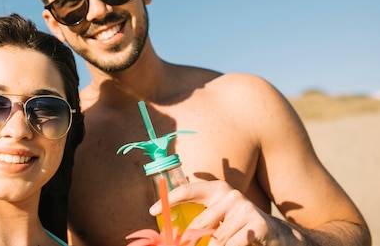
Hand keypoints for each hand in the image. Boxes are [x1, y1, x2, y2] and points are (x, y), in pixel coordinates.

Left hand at [149, 180, 304, 245]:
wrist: (278, 236)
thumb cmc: (240, 228)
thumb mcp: (219, 220)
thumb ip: (201, 220)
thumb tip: (173, 234)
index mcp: (217, 190)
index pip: (188, 190)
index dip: (169, 200)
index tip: (151, 211)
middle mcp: (229, 194)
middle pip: (199, 225)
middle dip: (191, 242)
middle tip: (184, 245)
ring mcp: (243, 207)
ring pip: (216, 240)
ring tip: (230, 242)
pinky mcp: (256, 222)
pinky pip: (232, 244)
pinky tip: (243, 244)